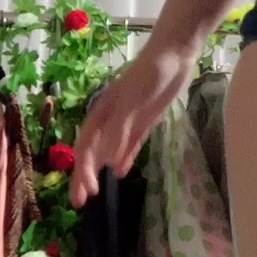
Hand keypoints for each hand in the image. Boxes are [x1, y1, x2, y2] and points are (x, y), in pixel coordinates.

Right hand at [70, 44, 195, 207]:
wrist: (175, 54)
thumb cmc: (150, 74)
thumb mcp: (132, 101)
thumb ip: (119, 129)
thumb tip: (104, 161)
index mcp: (103, 111)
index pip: (86, 146)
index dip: (82, 170)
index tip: (85, 192)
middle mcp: (112, 118)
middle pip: (94, 151)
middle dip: (85, 175)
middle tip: (81, 202)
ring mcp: (129, 120)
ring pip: (110, 150)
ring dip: (102, 168)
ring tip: (97, 191)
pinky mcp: (146, 120)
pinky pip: (131, 144)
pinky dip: (124, 158)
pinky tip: (121, 172)